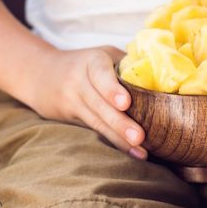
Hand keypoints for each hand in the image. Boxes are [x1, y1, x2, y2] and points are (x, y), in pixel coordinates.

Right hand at [27, 46, 147, 159]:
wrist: (39, 73)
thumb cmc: (85, 63)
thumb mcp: (103, 55)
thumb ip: (128, 64)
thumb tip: (167, 76)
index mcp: (92, 62)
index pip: (101, 74)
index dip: (112, 89)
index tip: (125, 103)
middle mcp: (79, 81)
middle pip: (100, 104)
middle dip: (120, 123)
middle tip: (139, 137)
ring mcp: (72, 101)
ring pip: (97, 122)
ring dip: (119, 139)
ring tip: (141, 152)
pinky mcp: (71, 118)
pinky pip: (95, 130)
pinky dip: (114, 142)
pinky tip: (132, 153)